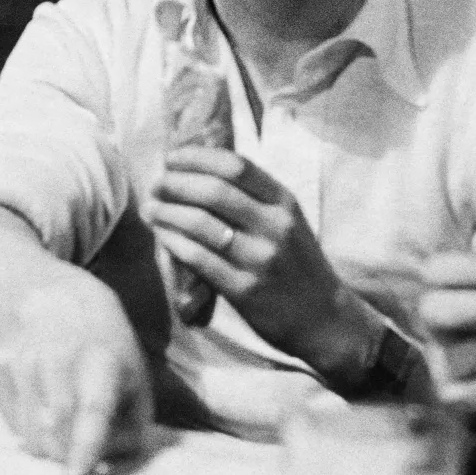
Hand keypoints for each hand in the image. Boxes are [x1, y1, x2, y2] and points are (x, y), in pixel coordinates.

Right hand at [0, 265, 152, 474]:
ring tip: (61, 430)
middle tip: (76, 455)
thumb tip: (102, 465)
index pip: (92, 408)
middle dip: (66, 455)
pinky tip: (39, 409)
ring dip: (46, 446)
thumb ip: (129, 431)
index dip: (84, 445)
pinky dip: (26, 430)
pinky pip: (9, 422)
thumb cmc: (106, 353)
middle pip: (55, 426)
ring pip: (29, 431)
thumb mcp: (135, 385)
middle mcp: (60, 355)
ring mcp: (24, 357)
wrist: (59, 298)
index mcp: (103, 360)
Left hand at [148, 147, 371, 376]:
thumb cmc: (296, 262)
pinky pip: (198, 258)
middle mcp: (274, 226)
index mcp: (284, 202)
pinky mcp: (244, 289)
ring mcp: (260, 258)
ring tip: (151, 208)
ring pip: (201, 224)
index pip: (236, 166)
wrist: (323, 317)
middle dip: (175, 183)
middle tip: (156, 185)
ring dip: (168, 212)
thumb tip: (199, 168)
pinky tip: (162, 235)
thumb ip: (253, 196)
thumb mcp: (288, 220)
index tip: (172, 158)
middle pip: (214, 191)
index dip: (197, 157)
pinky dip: (173, 242)